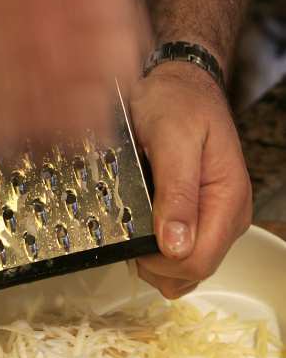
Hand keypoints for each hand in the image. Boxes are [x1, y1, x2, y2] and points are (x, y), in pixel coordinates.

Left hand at [131, 63, 251, 298]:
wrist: (178, 85)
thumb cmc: (176, 103)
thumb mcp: (172, 139)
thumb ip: (176, 192)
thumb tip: (176, 247)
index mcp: (227, 201)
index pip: (198, 262)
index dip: (160, 262)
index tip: (134, 239)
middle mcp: (227, 217)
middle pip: (192, 272)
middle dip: (155, 265)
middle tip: (130, 232)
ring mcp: (215, 220)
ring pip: (186, 271)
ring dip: (154, 264)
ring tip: (135, 230)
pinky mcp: (200, 219)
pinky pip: (180, 257)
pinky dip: (157, 256)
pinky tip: (143, 233)